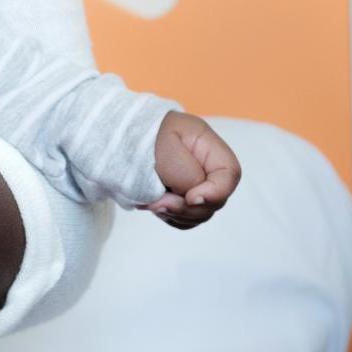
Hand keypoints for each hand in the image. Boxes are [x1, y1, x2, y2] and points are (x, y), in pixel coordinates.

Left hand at [147, 110, 240, 227]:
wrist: (121, 134)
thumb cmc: (143, 133)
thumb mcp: (166, 148)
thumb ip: (186, 174)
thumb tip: (193, 199)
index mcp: (209, 147)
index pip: (230, 175)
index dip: (214, 193)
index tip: (189, 197)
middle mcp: (208, 168)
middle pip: (215, 200)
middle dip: (186, 207)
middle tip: (157, 203)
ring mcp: (197, 184)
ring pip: (200, 213)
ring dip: (175, 213)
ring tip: (150, 202)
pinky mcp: (182, 196)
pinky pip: (185, 218)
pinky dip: (171, 217)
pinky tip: (153, 205)